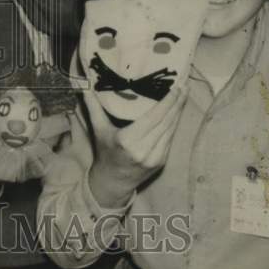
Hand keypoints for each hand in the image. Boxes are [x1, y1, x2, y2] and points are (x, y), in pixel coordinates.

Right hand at [82, 85, 186, 206]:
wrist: (112, 183)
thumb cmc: (104, 153)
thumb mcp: (98, 129)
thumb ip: (93, 106)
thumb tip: (84, 85)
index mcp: (128, 140)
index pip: (154, 117)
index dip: (167, 102)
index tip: (175, 87)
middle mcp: (143, 149)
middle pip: (166, 122)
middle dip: (177, 103)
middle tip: (183, 85)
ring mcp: (155, 157)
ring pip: (171, 129)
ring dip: (178, 111)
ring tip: (183, 94)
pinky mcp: (161, 161)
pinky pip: (170, 138)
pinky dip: (174, 124)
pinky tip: (177, 112)